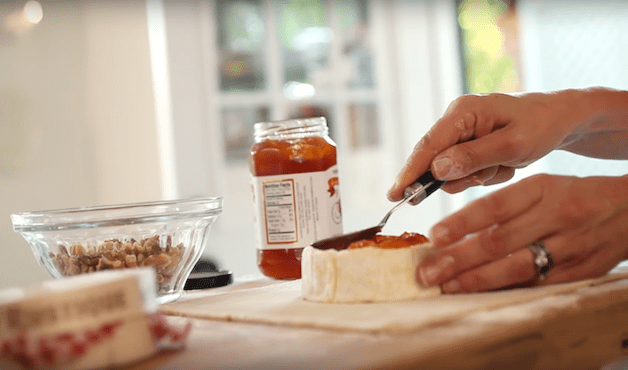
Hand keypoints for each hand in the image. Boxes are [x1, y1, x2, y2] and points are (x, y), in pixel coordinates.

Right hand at [387, 88, 627, 199]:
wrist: (560, 121)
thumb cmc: (540, 126)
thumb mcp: (512, 144)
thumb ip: (473, 157)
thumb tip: (436, 169)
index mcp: (462, 112)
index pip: (429, 145)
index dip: (410, 172)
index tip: (395, 195)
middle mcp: (456, 120)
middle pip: (435, 160)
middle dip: (452, 177)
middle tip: (470, 182)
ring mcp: (462, 134)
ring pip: (451, 171)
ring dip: (477, 177)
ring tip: (504, 166)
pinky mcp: (469, 146)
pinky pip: (465, 172)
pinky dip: (484, 176)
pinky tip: (504, 165)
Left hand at [415, 174, 627, 292]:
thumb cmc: (572, 196)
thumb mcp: (540, 187)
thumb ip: (503, 206)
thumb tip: (457, 230)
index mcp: (542, 189)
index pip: (495, 207)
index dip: (462, 223)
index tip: (434, 236)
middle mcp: (555, 217)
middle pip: (499, 241)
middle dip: (458, 259)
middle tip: (427, 272)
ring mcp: (568, 247)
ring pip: (516, 268)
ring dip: (476, 280)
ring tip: (446, 286)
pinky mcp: (578, 273)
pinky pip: (536, 285)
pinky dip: (505, 291)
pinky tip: (479, 295)